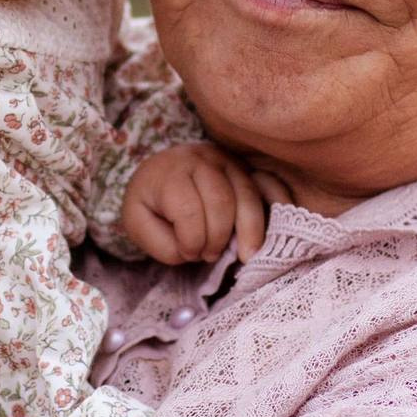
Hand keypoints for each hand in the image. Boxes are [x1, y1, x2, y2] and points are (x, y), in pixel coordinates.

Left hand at [121, 143, 292, 264]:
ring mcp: (230, 161)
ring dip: (250, 230)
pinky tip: (278, 230)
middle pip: (221, 201)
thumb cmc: (151, 202)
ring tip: (245, 256)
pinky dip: (279, 206)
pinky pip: (270, 184)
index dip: (192, 241)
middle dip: (219, 238)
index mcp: (170, 174)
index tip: (189, 254)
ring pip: (248, 194)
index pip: (188, 211)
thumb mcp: (137, 224)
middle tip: (211, 256)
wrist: (162, 173)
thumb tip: (194, 252)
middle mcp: (202, 160)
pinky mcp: (249, 169)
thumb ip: (160, 243)